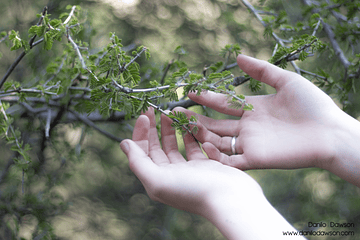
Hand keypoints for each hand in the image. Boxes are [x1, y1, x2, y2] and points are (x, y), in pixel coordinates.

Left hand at [120, 108, 300, 238]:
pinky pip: (195, 146)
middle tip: (156, 108)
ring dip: (172, 129)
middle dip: (155, 128)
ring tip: (171, 112)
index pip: (142, 152)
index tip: (145, 114)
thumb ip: (138, 162)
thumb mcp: (158, 179)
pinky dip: (191, 135)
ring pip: (176, 146)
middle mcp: (171, 175)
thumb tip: (124, 144)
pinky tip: (190, 124)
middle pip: (158, 148)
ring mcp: (189, 170)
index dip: (140, 133)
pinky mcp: (206, 165)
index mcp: (157, 179)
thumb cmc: (194, 191)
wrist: (231, 199)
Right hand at [176, 54, 342, 170]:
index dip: (206, 97)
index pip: (224, 103)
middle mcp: (248, 127)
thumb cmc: (312, 105)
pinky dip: (216, 156)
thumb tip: (238, 56)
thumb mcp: (286, 81)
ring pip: (218, 141)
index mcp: (254, 109)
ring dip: (200, 135)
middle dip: (195, 118)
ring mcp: (250, 144)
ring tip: (182, 127)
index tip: (190, 91)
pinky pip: (230, 160)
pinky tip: (202, 146)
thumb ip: (261, 70)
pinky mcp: (256, 159)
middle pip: (216, 123)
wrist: (330, 133)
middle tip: (175, 112)